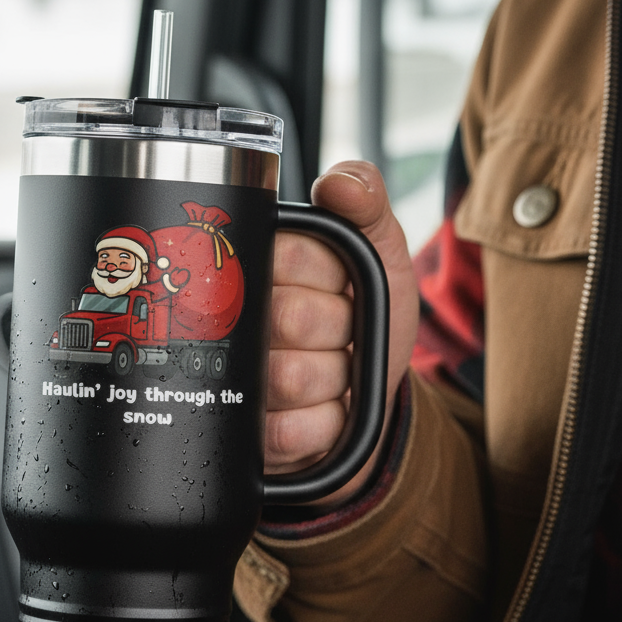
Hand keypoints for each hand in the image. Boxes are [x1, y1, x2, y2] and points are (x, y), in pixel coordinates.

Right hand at [264, 161, 418, 499]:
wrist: (367, 403)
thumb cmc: (371, 323)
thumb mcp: (382, 257)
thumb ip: (368, 205)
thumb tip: (338, 184)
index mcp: (266, 264)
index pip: (290, 254)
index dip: (331, 277)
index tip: (339, 287)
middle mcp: (240, 317)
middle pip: (288, 317)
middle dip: (336, 330)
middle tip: (338, 333)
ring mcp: (239, 379)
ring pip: (289, 376)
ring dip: (331, 380)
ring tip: (331, 373)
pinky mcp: (249, 437)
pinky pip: (288, 431)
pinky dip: (322, 424)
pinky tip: (322, 411)